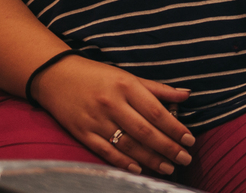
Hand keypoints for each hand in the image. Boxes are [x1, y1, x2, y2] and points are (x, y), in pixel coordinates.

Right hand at [32, 54, 194, 174]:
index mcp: (126, 86)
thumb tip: (186, 95)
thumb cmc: (97, 75)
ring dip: (150, 159)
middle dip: (168, 147)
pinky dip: (123, 162)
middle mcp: (112, 104)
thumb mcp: (127, 76)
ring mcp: (96, 120)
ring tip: (168, 168)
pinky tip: (139, 170)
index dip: (175, 128)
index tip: (190, 139)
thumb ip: (157, 88)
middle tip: (185, 158)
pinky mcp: (83, 133)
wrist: (56, 76)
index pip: (156, 111)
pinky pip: (106, 151)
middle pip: (145, 131)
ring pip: (128, 144)